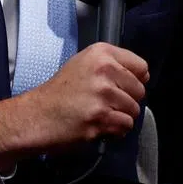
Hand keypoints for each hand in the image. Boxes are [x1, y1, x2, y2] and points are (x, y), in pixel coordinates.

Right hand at [0, 43, 148, 165]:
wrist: (38, 115)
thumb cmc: (61, 91)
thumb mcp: (84, 63)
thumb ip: (113, 65)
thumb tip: (144, 76)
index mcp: (101, 53)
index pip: (141, 67)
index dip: (134, 79)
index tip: (120, 86)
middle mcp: (103, 69)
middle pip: (140, 90)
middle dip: (127, 100)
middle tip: (105, 103)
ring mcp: (102, 94)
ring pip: (134, 110)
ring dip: (120, 116)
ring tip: (100, 114)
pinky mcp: (100, 117)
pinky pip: (126, 125)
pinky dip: (116, 130)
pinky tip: (100, 125)